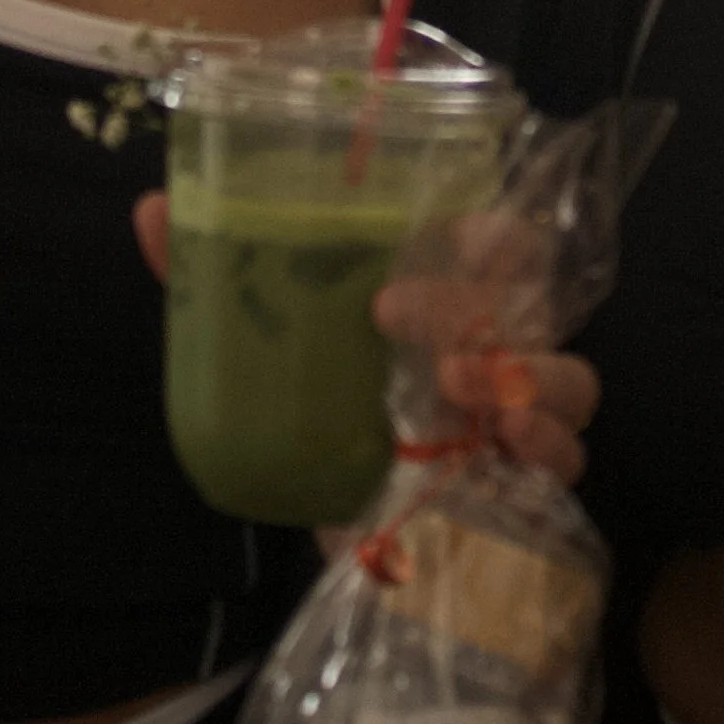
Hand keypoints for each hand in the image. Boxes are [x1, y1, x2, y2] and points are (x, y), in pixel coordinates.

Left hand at [136, 193, 599, 487]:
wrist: (323, 515)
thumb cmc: (311, 401)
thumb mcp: (259, 341)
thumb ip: (211, 279)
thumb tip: (150, 209)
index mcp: (443, 294)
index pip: (500, 240)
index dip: (495, 230)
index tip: (460, 232)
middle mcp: (490, 345)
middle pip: (534, 302)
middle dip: (478, 301)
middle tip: (395, 313)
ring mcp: (510, 416)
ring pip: (572, 380)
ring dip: (532, 376)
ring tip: (466, 387)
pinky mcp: (513, 485)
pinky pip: (566, 461)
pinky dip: (550, 448)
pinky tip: (510, 444)